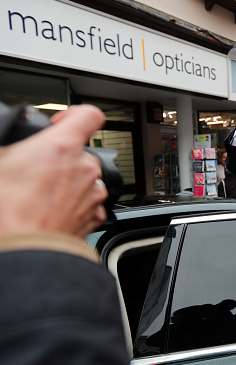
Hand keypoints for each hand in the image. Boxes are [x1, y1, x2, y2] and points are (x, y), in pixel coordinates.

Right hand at [0, 105, 107, 237]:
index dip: (76, 115)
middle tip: (38, 171)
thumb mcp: (1, 163)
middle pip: (82, 151)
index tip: (63, 123)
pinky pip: (89, 202)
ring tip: (42, 195)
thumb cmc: (9, 210)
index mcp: (62, 147)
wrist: (25, 249)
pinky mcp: (96, 214)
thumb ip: (13, 149)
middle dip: (62, 159)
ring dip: (69, 183)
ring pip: (85, 178)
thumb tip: (13, 150)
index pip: (89, 115)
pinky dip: (76, 204)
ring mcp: (93, 192)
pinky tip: (53, 210)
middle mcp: (84, 167)